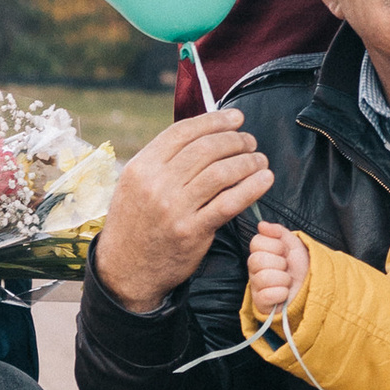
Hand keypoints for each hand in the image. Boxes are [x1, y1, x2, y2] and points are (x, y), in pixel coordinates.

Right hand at [92, 112, 274, 312]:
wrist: (125, 270)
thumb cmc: (136, 223)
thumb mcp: (134, 185)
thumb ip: (162, 161)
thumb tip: (203, 134)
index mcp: (141, 167)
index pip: (183, 132)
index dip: (214, 120)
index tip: (235, 118)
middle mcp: (156, 184)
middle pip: (206, 149)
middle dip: (235, 140)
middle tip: (250, 141)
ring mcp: (174, 208)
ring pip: (221, 173)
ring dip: (247, 161)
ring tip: (259, 159)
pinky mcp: (192, 231)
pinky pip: (229, 203)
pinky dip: (251, 187)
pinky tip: (264, 179)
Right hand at [245, 221, 310, 317]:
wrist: (312, 286)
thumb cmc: (301, 266)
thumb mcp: (293, 243)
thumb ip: (277, 231)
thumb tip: (262, 224)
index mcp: (260, 253)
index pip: (256, 242)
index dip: (274, 246)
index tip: (284, 251)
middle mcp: (255, 269)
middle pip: (257, 260)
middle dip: (279, 263)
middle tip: (286, 267)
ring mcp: (256, 287)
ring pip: (262, 278)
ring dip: (283, 279)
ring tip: (288, 281)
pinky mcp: (261, 304)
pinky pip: (266, 295)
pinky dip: (281, 293)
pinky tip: (285, 293)